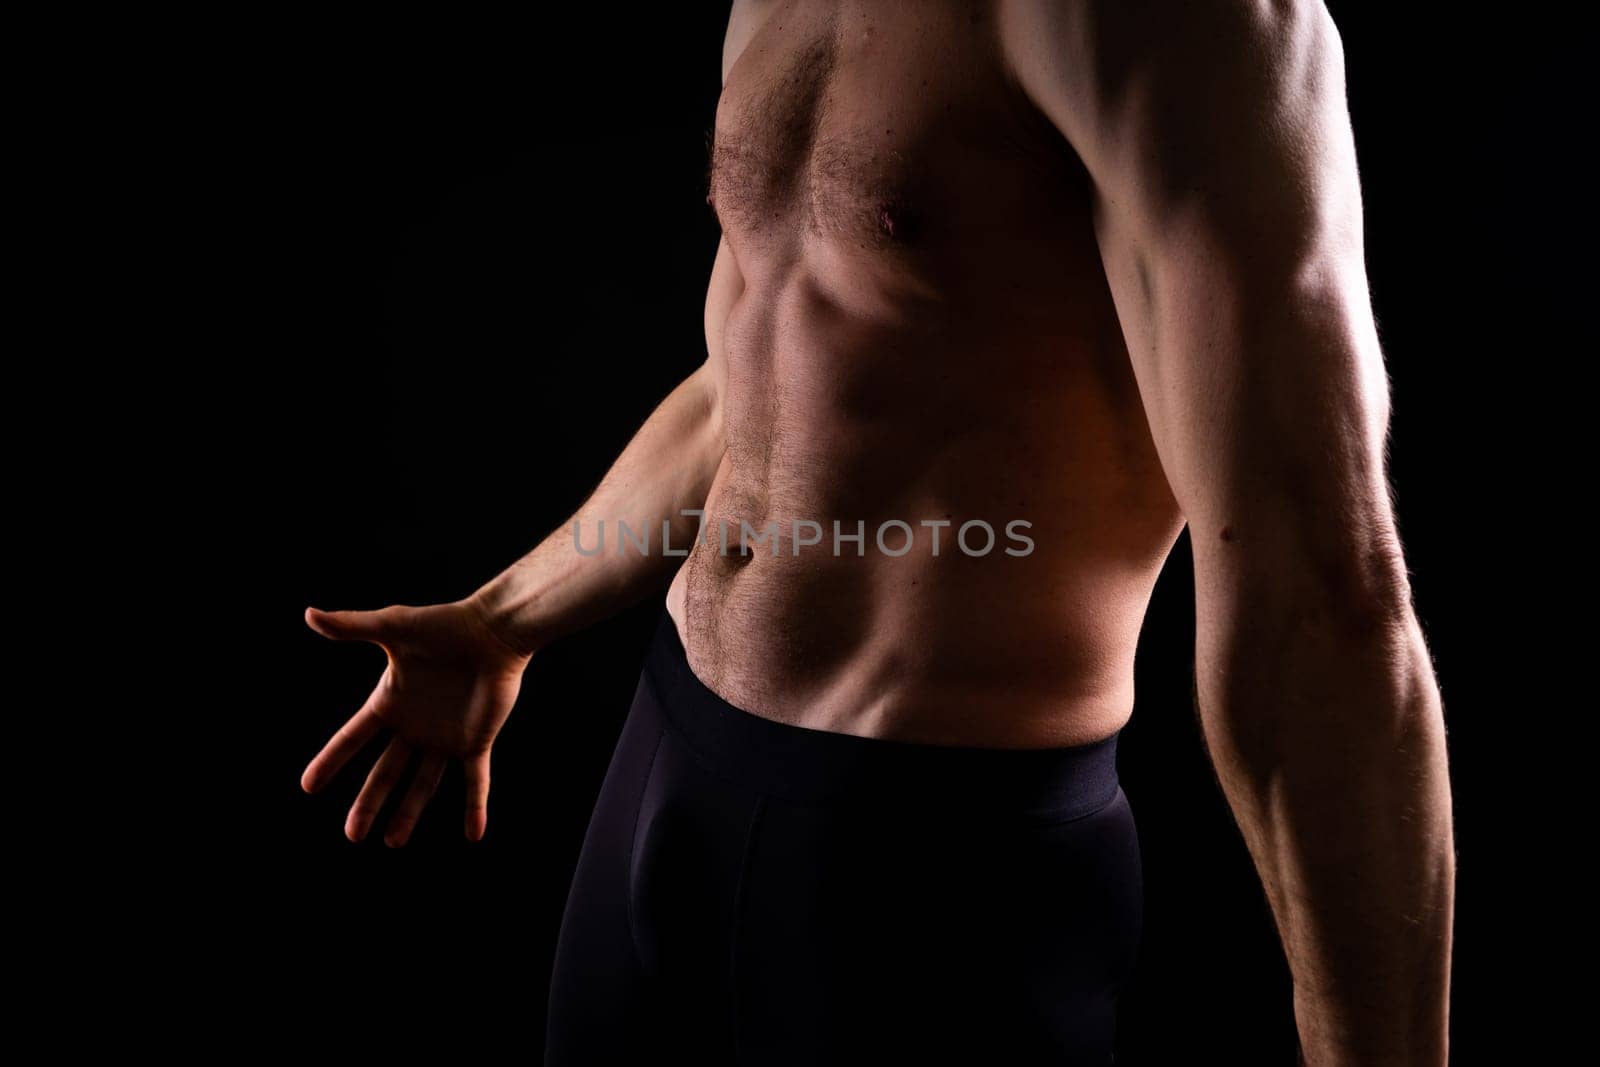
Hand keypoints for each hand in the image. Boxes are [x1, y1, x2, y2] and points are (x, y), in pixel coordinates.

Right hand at [301, 596, 531, 845]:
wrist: (493, 631)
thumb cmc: (444, 625)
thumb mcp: (394, 628)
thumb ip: (353, 626)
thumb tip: (309, 614)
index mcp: (389, 702)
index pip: (352, 738)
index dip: (331, 761)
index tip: (308, 786)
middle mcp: (413, 726)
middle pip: (385, 773)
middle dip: (368, 803)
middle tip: (352, 835)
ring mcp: (444, 737)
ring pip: (423, 784)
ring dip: (409, 813)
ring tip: (392, 842)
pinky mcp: (476, 741)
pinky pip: (476, 781)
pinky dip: (475, 806)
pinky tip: (475, 834)